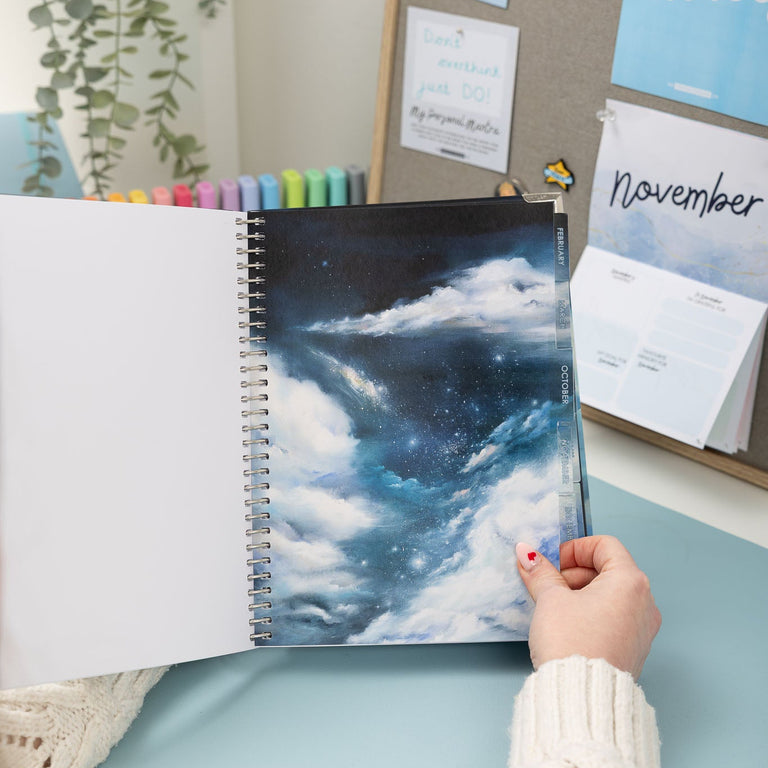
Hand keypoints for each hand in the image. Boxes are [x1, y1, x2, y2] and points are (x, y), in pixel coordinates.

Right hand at [516, 535, 660, 679]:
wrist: (582, 697)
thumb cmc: (573, 645)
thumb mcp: (550, 600)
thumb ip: (540, 572)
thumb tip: (527, 553)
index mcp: (629, 582)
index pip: (604, 546)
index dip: (574, 548)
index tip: (553, 561)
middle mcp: (644, 602)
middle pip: (608, 569)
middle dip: (574, 572)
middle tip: (548, 583)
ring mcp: (641, 627)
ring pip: (610, 594)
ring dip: (581, 592)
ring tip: (554, 606)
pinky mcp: (634, 648)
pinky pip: (613, 616)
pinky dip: (591, 612)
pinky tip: (567, 624)